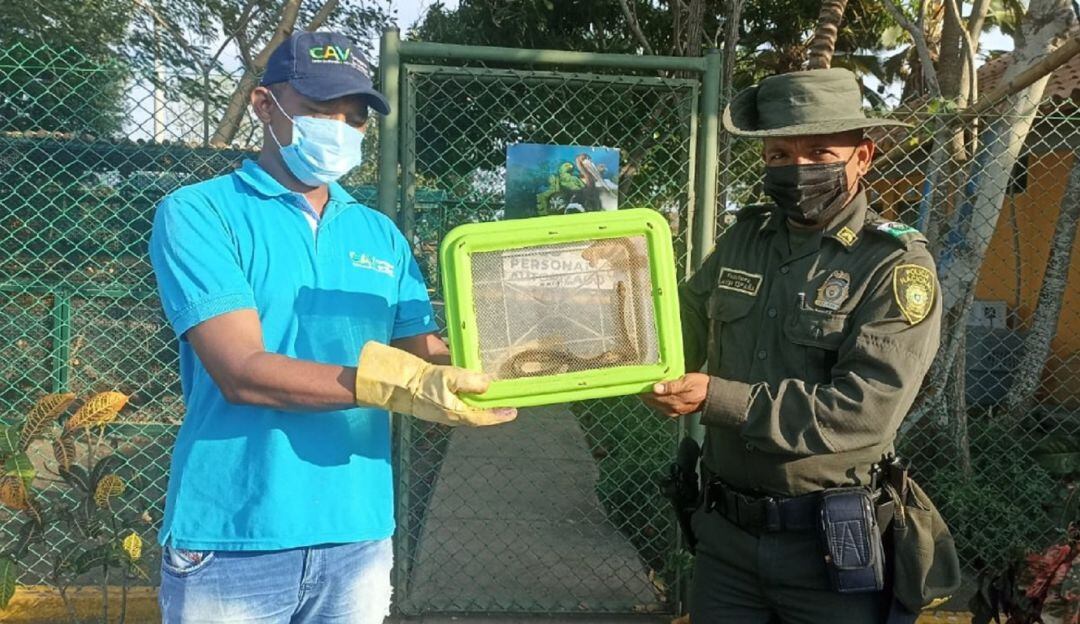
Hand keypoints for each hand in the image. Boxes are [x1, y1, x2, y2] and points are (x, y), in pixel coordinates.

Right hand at [354, 342, 516, 426]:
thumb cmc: (419, 382)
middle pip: (477, 416)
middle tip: (506, 404)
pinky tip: (471, 391)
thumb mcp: (448, 377)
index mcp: (455, 413)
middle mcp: (451, 416)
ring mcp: (442, 411)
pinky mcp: (436, 404)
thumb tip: (488, 384)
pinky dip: (468, 399)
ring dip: (481, 406)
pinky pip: (458, 405)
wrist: (393, 385)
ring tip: (493, 397)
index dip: (499, 416)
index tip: (514, 412)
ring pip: (467, 411)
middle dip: (492, 412)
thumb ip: (470, 380)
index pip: (482, 417)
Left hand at [640, 373, 708, 417]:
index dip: (645, 389)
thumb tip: (655, 388)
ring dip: (650, 397)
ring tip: (645, 388)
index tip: (639, 382)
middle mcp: (672, 408)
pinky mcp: (676, 412)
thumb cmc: (701, 385)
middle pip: (653, 401)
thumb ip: (671, 386)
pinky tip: (655, 395)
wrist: (713, 396)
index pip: (653, 396)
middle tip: (640, 384)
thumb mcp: (687, 381)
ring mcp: (674, 411)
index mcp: (674, 401)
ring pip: (656, 405)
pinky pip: (662, 407)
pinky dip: (656, 401)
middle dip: (645, 394)